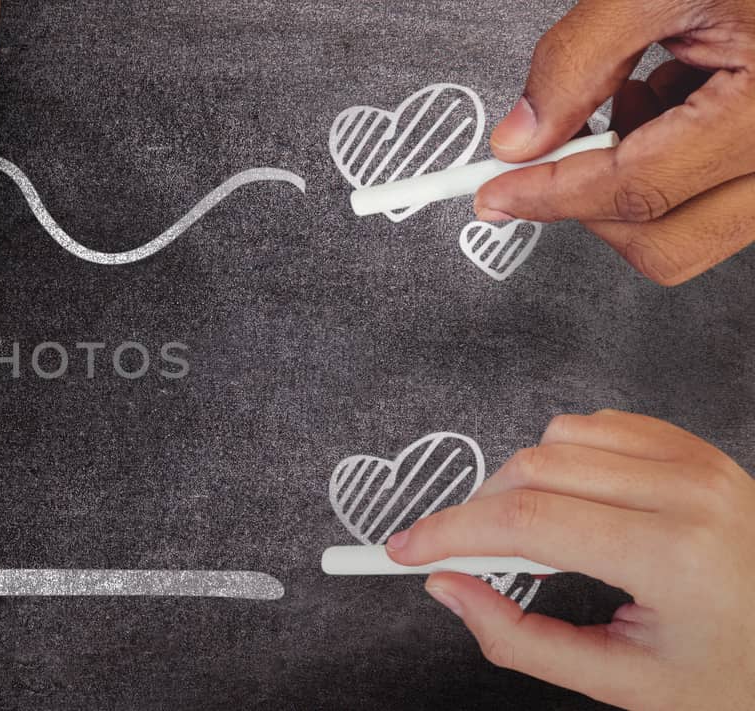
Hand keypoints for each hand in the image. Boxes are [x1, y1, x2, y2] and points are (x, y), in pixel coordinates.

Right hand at [388, 409, 754, 709]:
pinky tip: (571, 503)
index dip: (449, 533)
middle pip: (532, 470)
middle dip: (475, 511)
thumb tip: (446, 589)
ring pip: (559, 437)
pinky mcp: (699, 449)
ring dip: (519, 480)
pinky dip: (563, 456)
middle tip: (455, 553)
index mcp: (673, 558)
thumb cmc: (730, 673)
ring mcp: (699, 463)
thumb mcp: (622, 681)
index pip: (527, 523)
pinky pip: (600, 424)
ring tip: (526, 535)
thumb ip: (520, 639)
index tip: (406, 550)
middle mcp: (689, 495)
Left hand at [474, 0, 754, 285]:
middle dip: (590, 201)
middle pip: (665, 242)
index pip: (637, 188)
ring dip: (632, 178)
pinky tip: (672, 96)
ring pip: (687, 230)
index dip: (549, 194)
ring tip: (637, 93)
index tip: (495, 193)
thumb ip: (579, 62)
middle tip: (554, 146)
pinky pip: (714, 201)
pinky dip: (667, 161)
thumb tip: (522, 137)